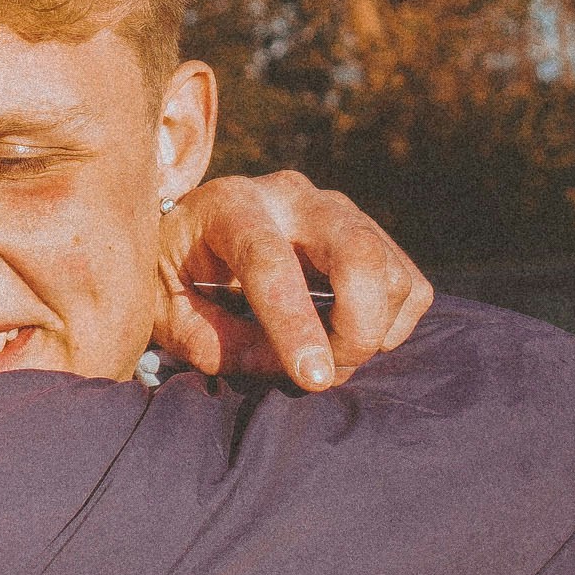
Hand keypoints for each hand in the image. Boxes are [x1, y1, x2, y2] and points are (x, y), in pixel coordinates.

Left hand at [156, 172, 431, 387]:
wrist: (192, 230)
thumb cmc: (172, 274)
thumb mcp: (164, 310)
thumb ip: (212, 341)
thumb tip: (282, 366)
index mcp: (228, 205)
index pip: (271, 262)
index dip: (297, 324)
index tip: (316, 378)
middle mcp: (289, 196)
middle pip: (358, 252)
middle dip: (358, 327)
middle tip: (328, 374)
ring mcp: (336, 209)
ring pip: (391, 272)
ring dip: (372, 333)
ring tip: (327, 357)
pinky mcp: (369, 232)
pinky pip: (409, 284)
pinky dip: (393, 324)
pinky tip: (347, 334)